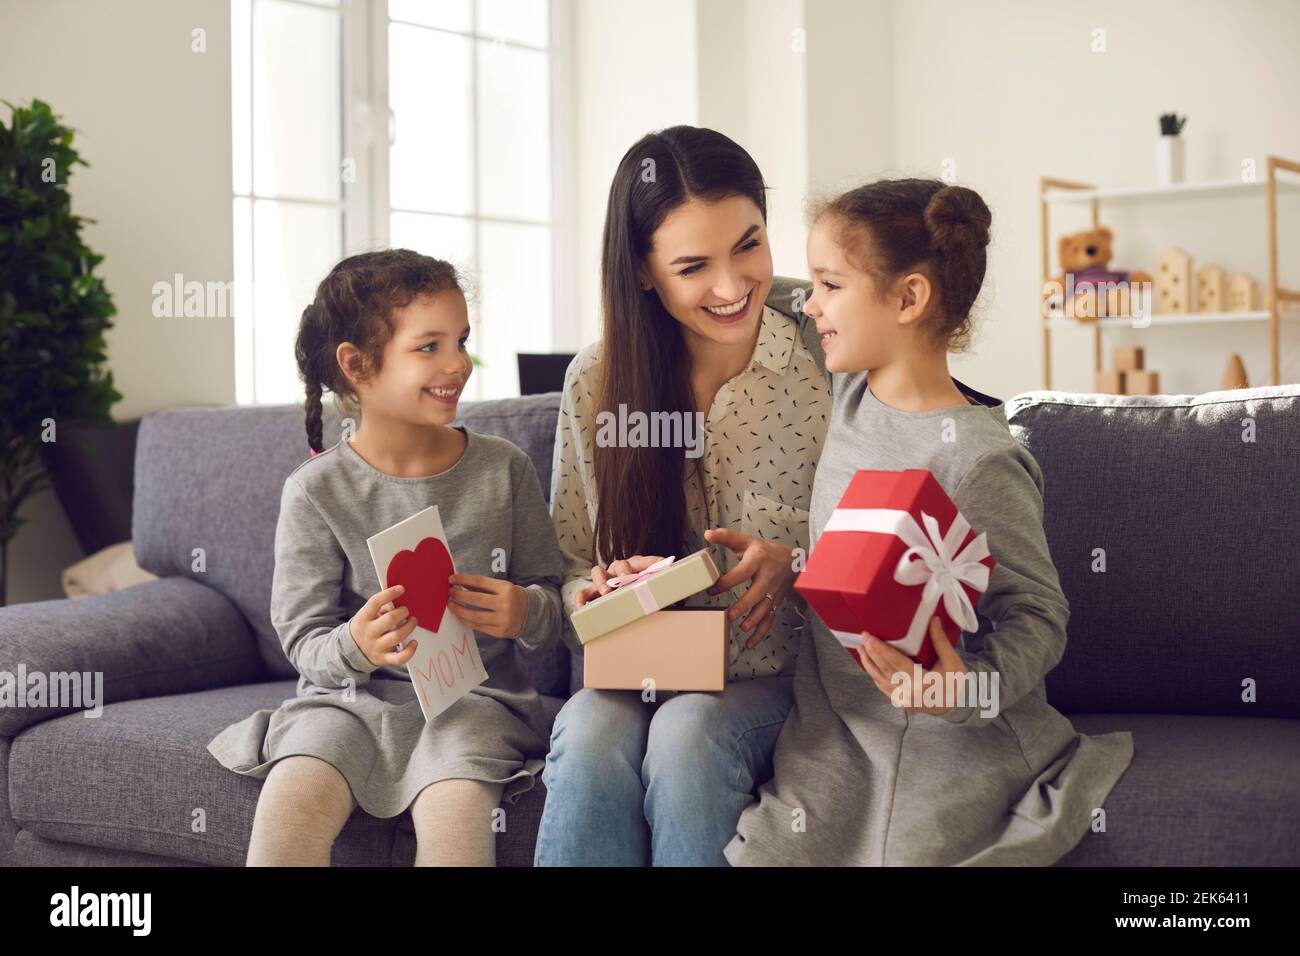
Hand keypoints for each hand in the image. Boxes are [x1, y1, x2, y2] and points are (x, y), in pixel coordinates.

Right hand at [349, 584, 418, 667]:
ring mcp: (376, 647)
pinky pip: (399, 658)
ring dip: (409, 627)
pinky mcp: (383, 659)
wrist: (350, 651)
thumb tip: (398, 602)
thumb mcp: (366, 616)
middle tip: (406, 610)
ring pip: (397, 636)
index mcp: (363, 618)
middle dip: (402, 612)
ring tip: (413, 621)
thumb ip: (380, 608)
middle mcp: (369, 633)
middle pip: (389, 619)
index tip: (401, 589)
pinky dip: (409, 651)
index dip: (389, 594)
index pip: (375, 602)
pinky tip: (414, 642)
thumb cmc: (365, 628)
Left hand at [448, 574, 527, 637]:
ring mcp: (503, 619)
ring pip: (475, 616)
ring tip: (451, 605)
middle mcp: (505, 603)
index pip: (480, 581)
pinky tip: (461, 616)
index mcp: (506, 588)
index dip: (464, 579)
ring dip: (459, 610)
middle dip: (459, 596)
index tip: (452, 579)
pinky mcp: (500, 631)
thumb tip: (459, 582)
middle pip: (476, 599)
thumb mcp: (501, 587)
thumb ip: (481, 585)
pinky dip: (467, 621)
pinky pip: (479, 627)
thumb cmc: (511, 597)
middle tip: (450, 593)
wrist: (531, 613)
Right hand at [574, 555, 665, 608]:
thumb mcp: (655, 592)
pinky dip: (581, 599)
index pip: (646, 561)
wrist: (622, 601)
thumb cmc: (643, 595)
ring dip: (602, 581)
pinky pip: (583, 593)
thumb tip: (681, 600)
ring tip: (606, 592)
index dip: (653, 562)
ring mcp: (605, 578)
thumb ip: (665, 594)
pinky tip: (582, 608)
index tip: (662, 564)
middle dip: (623, 572)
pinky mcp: (593, 591)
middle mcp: (619, 569)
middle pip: (620, 564)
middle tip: (626, 581)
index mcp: (637, 566)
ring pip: (598, 572)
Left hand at [702, 528, 795, 648]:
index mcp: (758, 560)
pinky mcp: (775, 602)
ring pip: (765, 608)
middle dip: (743, 606)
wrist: (793, 561)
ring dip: (754, 620)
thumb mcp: (746, 541)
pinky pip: (769, 619)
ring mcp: (773, 591)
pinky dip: (761, 633)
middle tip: (729, 616)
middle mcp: (767, 577)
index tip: (713, 589)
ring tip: (741, 627)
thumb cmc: (765, 551)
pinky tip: (750, 642)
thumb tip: (707, 534)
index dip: (726, 581)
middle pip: (757, 593)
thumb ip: (726, 537)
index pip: (742, 572)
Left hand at [854, 617, 967, 715]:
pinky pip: (883, 686)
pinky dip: (874, 674)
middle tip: (863, 637)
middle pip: (885, 669)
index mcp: (922, 682)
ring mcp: (902, 698)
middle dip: (872, 652)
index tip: (871, 638)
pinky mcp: (900, 700)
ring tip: (861, 648)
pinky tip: (869, 664)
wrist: (956, 706)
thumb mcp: (952, 661)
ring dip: (869, 663)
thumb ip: (940, 641)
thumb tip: (934, 619)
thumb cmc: (955, 682)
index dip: (882, 650)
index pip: (896, 663)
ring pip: (880, 679)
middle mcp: (909, 692)